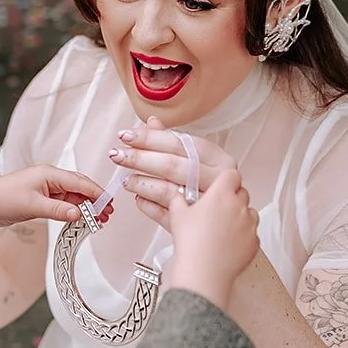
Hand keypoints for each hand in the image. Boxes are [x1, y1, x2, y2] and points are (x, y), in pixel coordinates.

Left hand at [0, 165, 111, 241]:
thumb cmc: (3, 199)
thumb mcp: (34, 206)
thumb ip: (59, 210)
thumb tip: (79, 214)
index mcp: (48, 173)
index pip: (79, 181)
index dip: (96, 193)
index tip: (108, 203)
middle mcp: (49, 178)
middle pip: (78, 187)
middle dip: (94, 200)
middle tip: (107, 213)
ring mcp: (45, 188)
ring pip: (71, 196)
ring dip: (84, 207)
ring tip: (98, 219)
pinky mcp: (40, 198)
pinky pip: (62, 203)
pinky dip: (72, 210)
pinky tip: (80, 218)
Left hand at [108, 118, 236, 224]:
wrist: (229, 225)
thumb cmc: (214, 186)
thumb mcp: (200, 160)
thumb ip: (175, 141)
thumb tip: (151, 122)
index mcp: (219, 159)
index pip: (179, 143)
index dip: (149, 138)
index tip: (126, 135)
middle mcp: (218, 180)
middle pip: (172, 165)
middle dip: (140, 159)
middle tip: (118, 155)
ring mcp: (208, 204)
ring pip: (169, 191)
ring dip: (142, 184)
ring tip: (126, 180)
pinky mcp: (198, 225)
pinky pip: (167, 215)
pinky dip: (149, 207)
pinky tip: (138, 200)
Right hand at [167, 168, 260, 307]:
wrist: (204, 272)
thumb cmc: (192, 244)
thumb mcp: (177, 215)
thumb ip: (178, 199)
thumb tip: (178, 196)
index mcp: (222, 195)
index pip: (231, 175)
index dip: (225, 179)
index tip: (218, 185)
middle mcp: (239, 207)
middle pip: (241, 193)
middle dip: (231, 198)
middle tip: (216, 208)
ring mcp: (250, 225)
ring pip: (250, 212)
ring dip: (240, 215)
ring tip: (222, 227)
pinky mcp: (254, 243)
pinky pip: (251, 233)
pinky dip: (243, 235)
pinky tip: (228, 243)